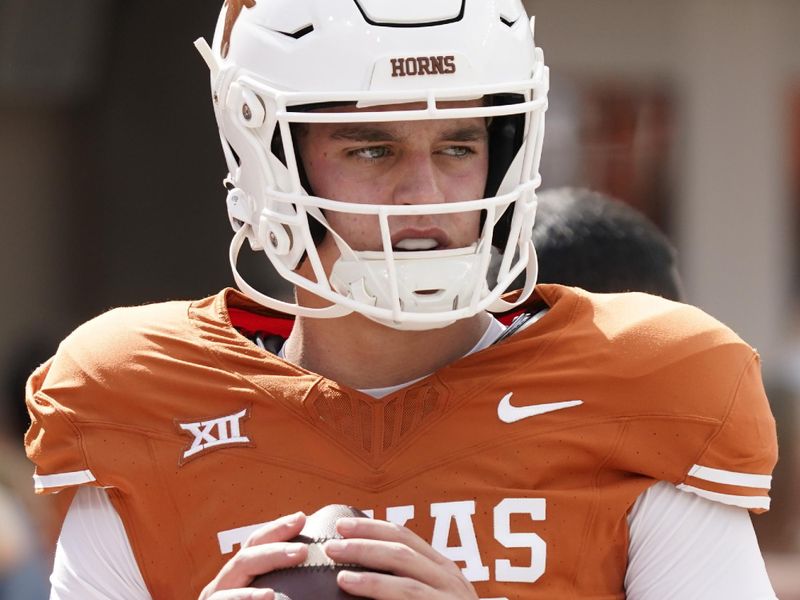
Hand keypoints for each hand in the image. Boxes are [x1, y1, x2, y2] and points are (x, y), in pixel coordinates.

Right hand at [198, 512, 308, 599]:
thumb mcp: (265, 599)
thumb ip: (279, 584)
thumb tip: (314, 568)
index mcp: (236, 578)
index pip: (255, 545)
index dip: (276, 529)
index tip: (302, 517)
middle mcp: (221, 587)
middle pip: (246, 555)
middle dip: (274, 545)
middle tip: (302, 548)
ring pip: (234, 577)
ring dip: (265, 565)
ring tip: (291, 563)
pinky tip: (266, 598)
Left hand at [325, 517, 478, 599]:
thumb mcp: (432, 597)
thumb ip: (407, 583)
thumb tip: (361, 572)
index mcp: (442, 570)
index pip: (405, 537)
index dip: (372, 528)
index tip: (342, 526)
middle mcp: (449, 579)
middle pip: (402, 549)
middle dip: (364, 542)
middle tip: (331, 544)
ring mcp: (448, 597)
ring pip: (404, 572)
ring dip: (367, 565)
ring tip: (337, 568)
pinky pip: (408, 597)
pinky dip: (377, 589)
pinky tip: (352, 586)